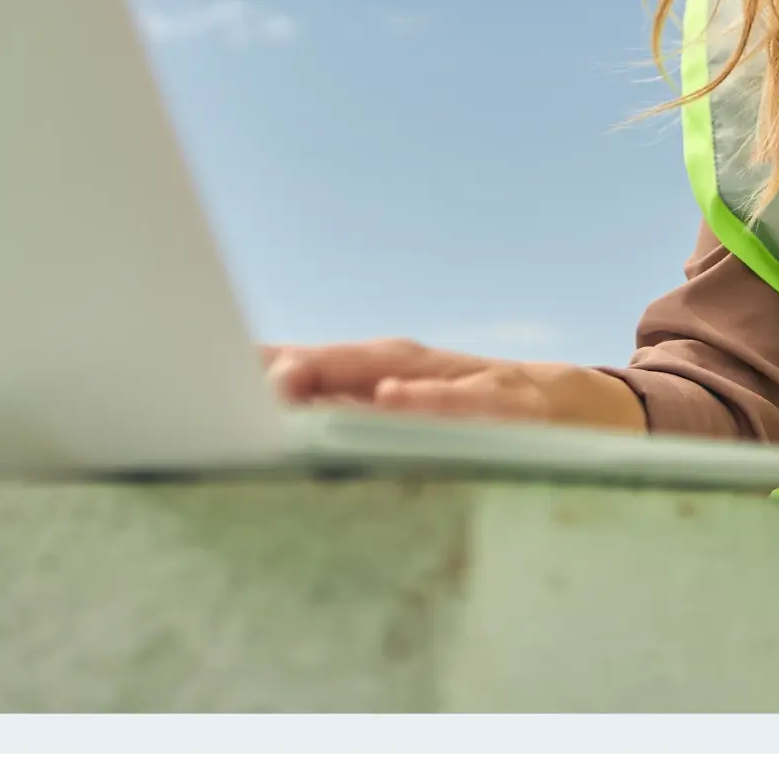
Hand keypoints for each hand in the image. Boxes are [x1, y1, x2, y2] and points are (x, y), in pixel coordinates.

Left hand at [259, 338, 646, 430]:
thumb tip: (271, 416)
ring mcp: (461, 378)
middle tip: (224, 374)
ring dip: (334, 375)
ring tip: (284, 379)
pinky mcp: (511, 399)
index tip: (188, 375)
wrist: (590, 408)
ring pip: (387, 371)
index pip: (307, 366)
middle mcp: (412, 366)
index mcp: (381, 373)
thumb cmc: (481, 415)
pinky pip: (463, 399)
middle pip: (335, 361)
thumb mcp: (412, 416)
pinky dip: (424, 397)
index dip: (251, 370)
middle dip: (280, 368)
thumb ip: (349, 417)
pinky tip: (392, 400)